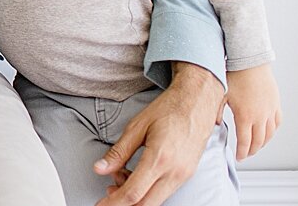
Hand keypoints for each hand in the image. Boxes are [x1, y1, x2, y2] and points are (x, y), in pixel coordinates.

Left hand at [94, 62, 223, 205]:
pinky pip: (165, 191)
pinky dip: (147, 190)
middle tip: (107, 192)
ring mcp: (184, 175)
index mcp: (160, 159)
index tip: (100, 204)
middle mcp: (175, 172)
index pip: (134, 193)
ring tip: (119, 175)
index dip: (114, 202)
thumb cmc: (168, 109)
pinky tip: (135, 175)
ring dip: (135, 196)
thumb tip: (99, 169)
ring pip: (156, 200)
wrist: (197, 102)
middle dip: (123, 203)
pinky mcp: (187, 174)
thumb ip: (118, 152)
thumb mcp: (137, 126)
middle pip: (146, 204)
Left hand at [225, 64, 280, 158]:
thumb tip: (215, 124)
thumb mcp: (220, 95)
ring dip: (263, 143)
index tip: (239, 157)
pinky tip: (268, 132)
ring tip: (256, 146)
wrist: (249, 62)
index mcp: (245, 117)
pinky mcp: (276, 104)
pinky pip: (277, 122)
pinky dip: (273, 131)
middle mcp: (260, 116)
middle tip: (246, 154)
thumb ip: (217, 111)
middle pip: (259, 141)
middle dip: (252, 150)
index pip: (245, 142)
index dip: (242, 152)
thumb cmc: (233, 75)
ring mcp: (270, 110)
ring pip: (270, 134)